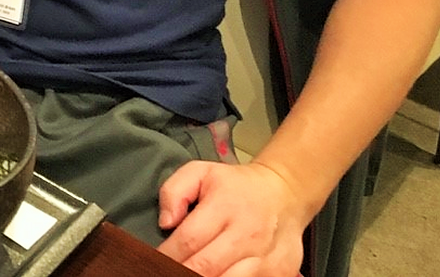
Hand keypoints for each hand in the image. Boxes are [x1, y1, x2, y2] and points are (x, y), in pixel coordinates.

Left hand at [156, 161, 304, 275]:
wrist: (285, 193)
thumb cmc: (236, 186)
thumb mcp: (201, 172)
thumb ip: (174, 191)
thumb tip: (165, 223)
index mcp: (225, 206)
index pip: (189, 240)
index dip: (168, 255)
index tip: (154, 260)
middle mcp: (247, 234)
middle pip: (207, 267)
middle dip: (181, 272)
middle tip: (166, 271)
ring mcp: (266, 258)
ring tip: (186, 274)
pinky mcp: (280, 273)